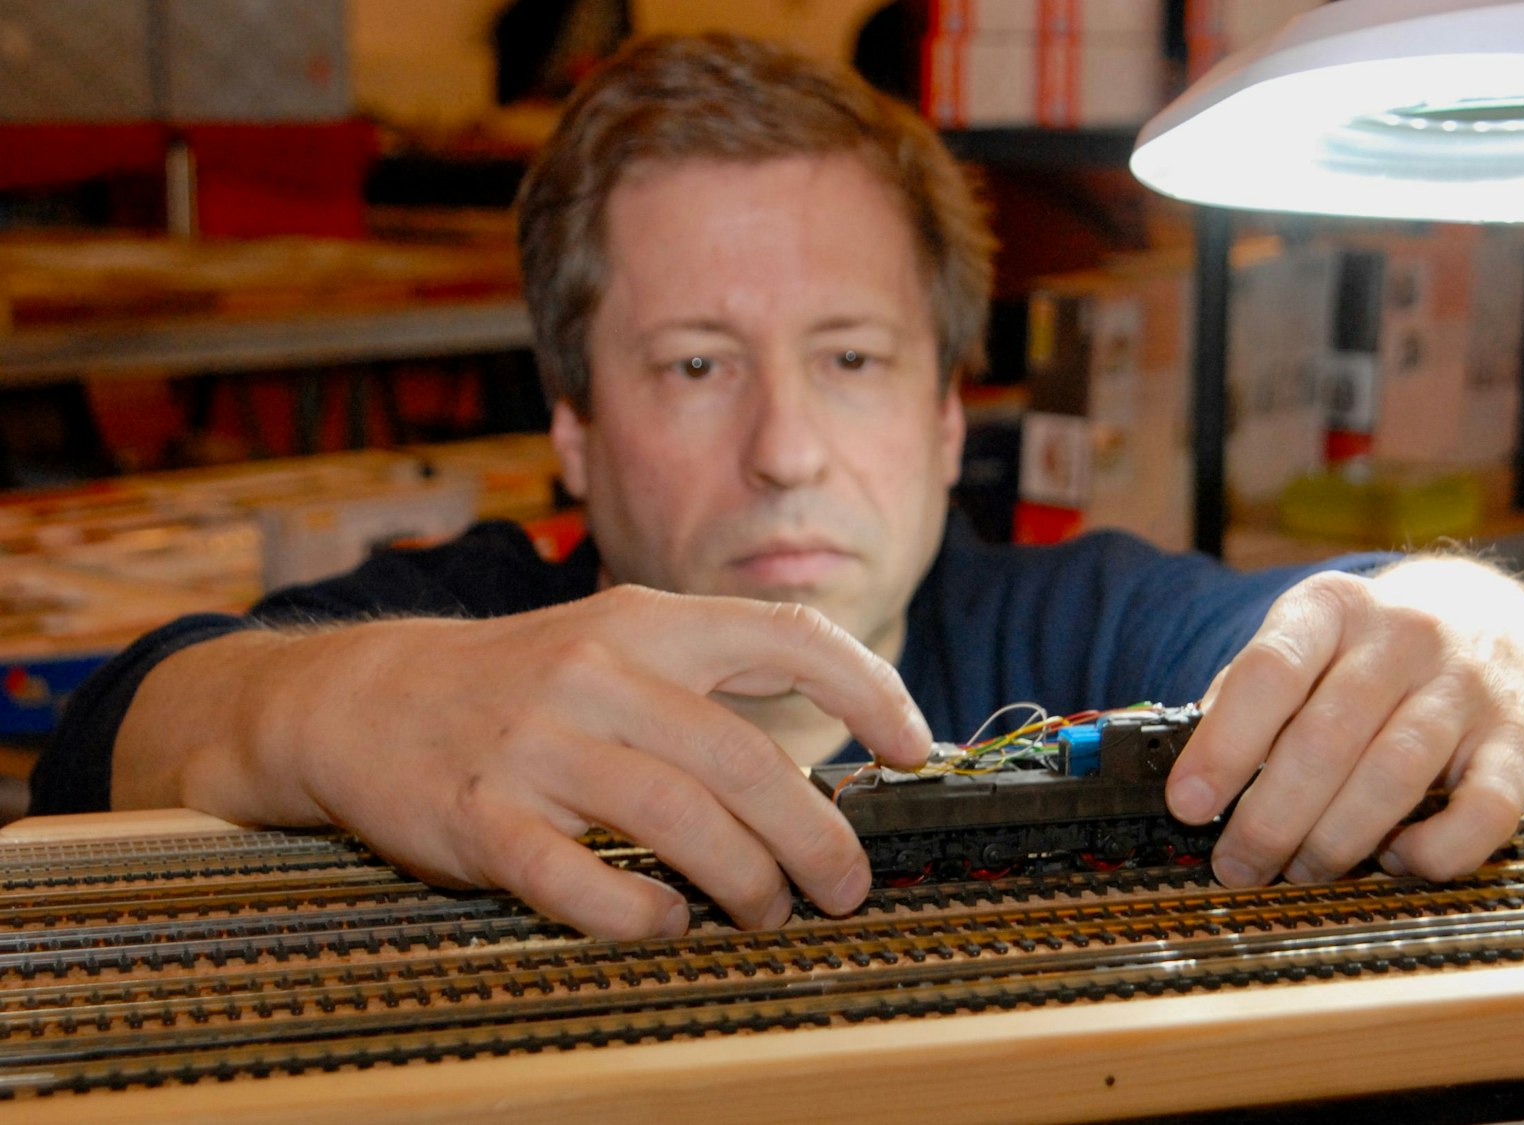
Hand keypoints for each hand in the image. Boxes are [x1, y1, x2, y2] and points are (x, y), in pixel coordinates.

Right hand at [128, 586, 930, 938]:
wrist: (363, 697)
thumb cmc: (522, 681)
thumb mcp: (620, 643)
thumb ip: (714, 682)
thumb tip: (836, 745)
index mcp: (647, 623)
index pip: (788, 636)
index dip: (868, 691)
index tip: (914, 748)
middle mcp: (598, 671)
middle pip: (744, 759)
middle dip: (815, 835)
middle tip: (845, 887)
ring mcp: (537, 744)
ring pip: (677, 820)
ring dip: (744, 880)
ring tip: (767, 911)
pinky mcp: (481, 816)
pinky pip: (579, 878)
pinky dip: (640, 911)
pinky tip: (667, 920)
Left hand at [1163, 557, 1523, 885]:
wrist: (1495, 614)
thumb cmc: (1374, 649)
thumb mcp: (1307, 640)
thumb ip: (1248, 693)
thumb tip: (1189, 766)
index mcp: (1333, 607)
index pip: (1270, 672)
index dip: (1223, 745)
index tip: (1188, 804)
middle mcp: (1404, 636)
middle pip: (1327, 737)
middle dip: (1270, 819)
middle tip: (1238, 865)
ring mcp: (1467, 686)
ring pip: (1395, 774)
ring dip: (1338, 840)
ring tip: (1303, 870)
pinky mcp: (1519, 739)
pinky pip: (1485, 809)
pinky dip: (1436, 851)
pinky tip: (1397, 860)